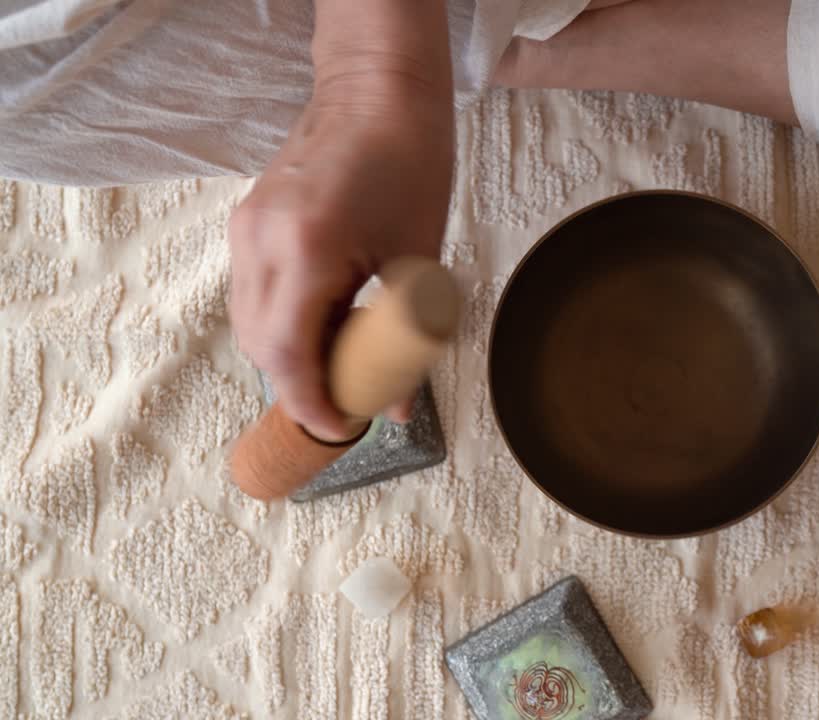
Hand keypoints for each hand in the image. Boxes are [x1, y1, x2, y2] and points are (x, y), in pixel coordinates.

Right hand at [229, 73, 452, 440]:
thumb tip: (401, 407)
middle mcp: (260, 240)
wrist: (377, 91)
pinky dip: (281, 321)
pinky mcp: (247, 220)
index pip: (287, 354)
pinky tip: (325, 322)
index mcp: (306, 248)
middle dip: (299, 384)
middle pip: (259, 345)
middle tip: (349, 400)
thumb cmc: (410, 162)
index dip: (309, 402)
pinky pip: (251, 292)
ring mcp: (245, 227)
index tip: (339, 428)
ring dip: (288, 355)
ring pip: (248, 322)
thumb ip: (408, 337)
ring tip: (341, 363)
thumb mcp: (419, 257)